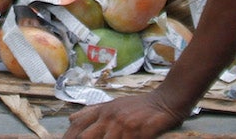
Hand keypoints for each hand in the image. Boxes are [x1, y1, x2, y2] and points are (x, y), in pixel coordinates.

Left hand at [64, 92, 185, 138]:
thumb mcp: (114, 105)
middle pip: (85, 136)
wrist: (166, 101)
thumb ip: (93, 112)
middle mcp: (110, 117)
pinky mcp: (137, 132)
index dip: (69, 136)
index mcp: (103, 110)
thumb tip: (71, 118)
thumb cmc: (140, 106)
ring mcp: (123, 125)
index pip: (78, 125)